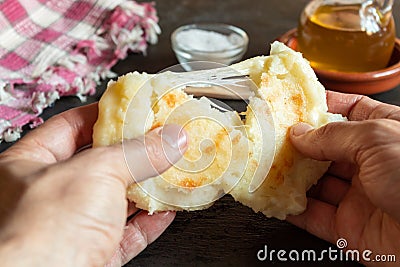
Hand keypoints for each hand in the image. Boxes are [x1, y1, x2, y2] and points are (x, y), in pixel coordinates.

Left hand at [0, 104, 187, 266]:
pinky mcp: (92, 254)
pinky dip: (150, 220)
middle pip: (99, 163)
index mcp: (29, 164)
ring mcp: (70, 226)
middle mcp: (47, 195)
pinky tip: (168, 208)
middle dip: (134, 151)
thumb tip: (170, 139)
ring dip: (148, 186)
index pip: (72, 126)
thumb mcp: (95, 173)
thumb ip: (137, 153)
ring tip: (173, 169)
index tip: (137, 109)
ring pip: (117, 199)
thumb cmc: (41, 231)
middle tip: (162, 138)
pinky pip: (127, 232)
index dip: (107, 114)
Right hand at [288, 91, 399, 265]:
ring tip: (268, 166)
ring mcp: (360, 197)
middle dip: (299, 143)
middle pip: (326, 149)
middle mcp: (373, 164)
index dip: (323, 106)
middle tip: (274, 136)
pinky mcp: (350, 227)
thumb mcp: (378, 139)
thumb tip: (300, 133)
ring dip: (291, 176)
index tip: (296, 103)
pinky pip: (314, 217)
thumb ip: (333, 135)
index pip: (351, 111)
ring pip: (316, 183)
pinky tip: (278, 199)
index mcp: (387, 134)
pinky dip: (293, 210)